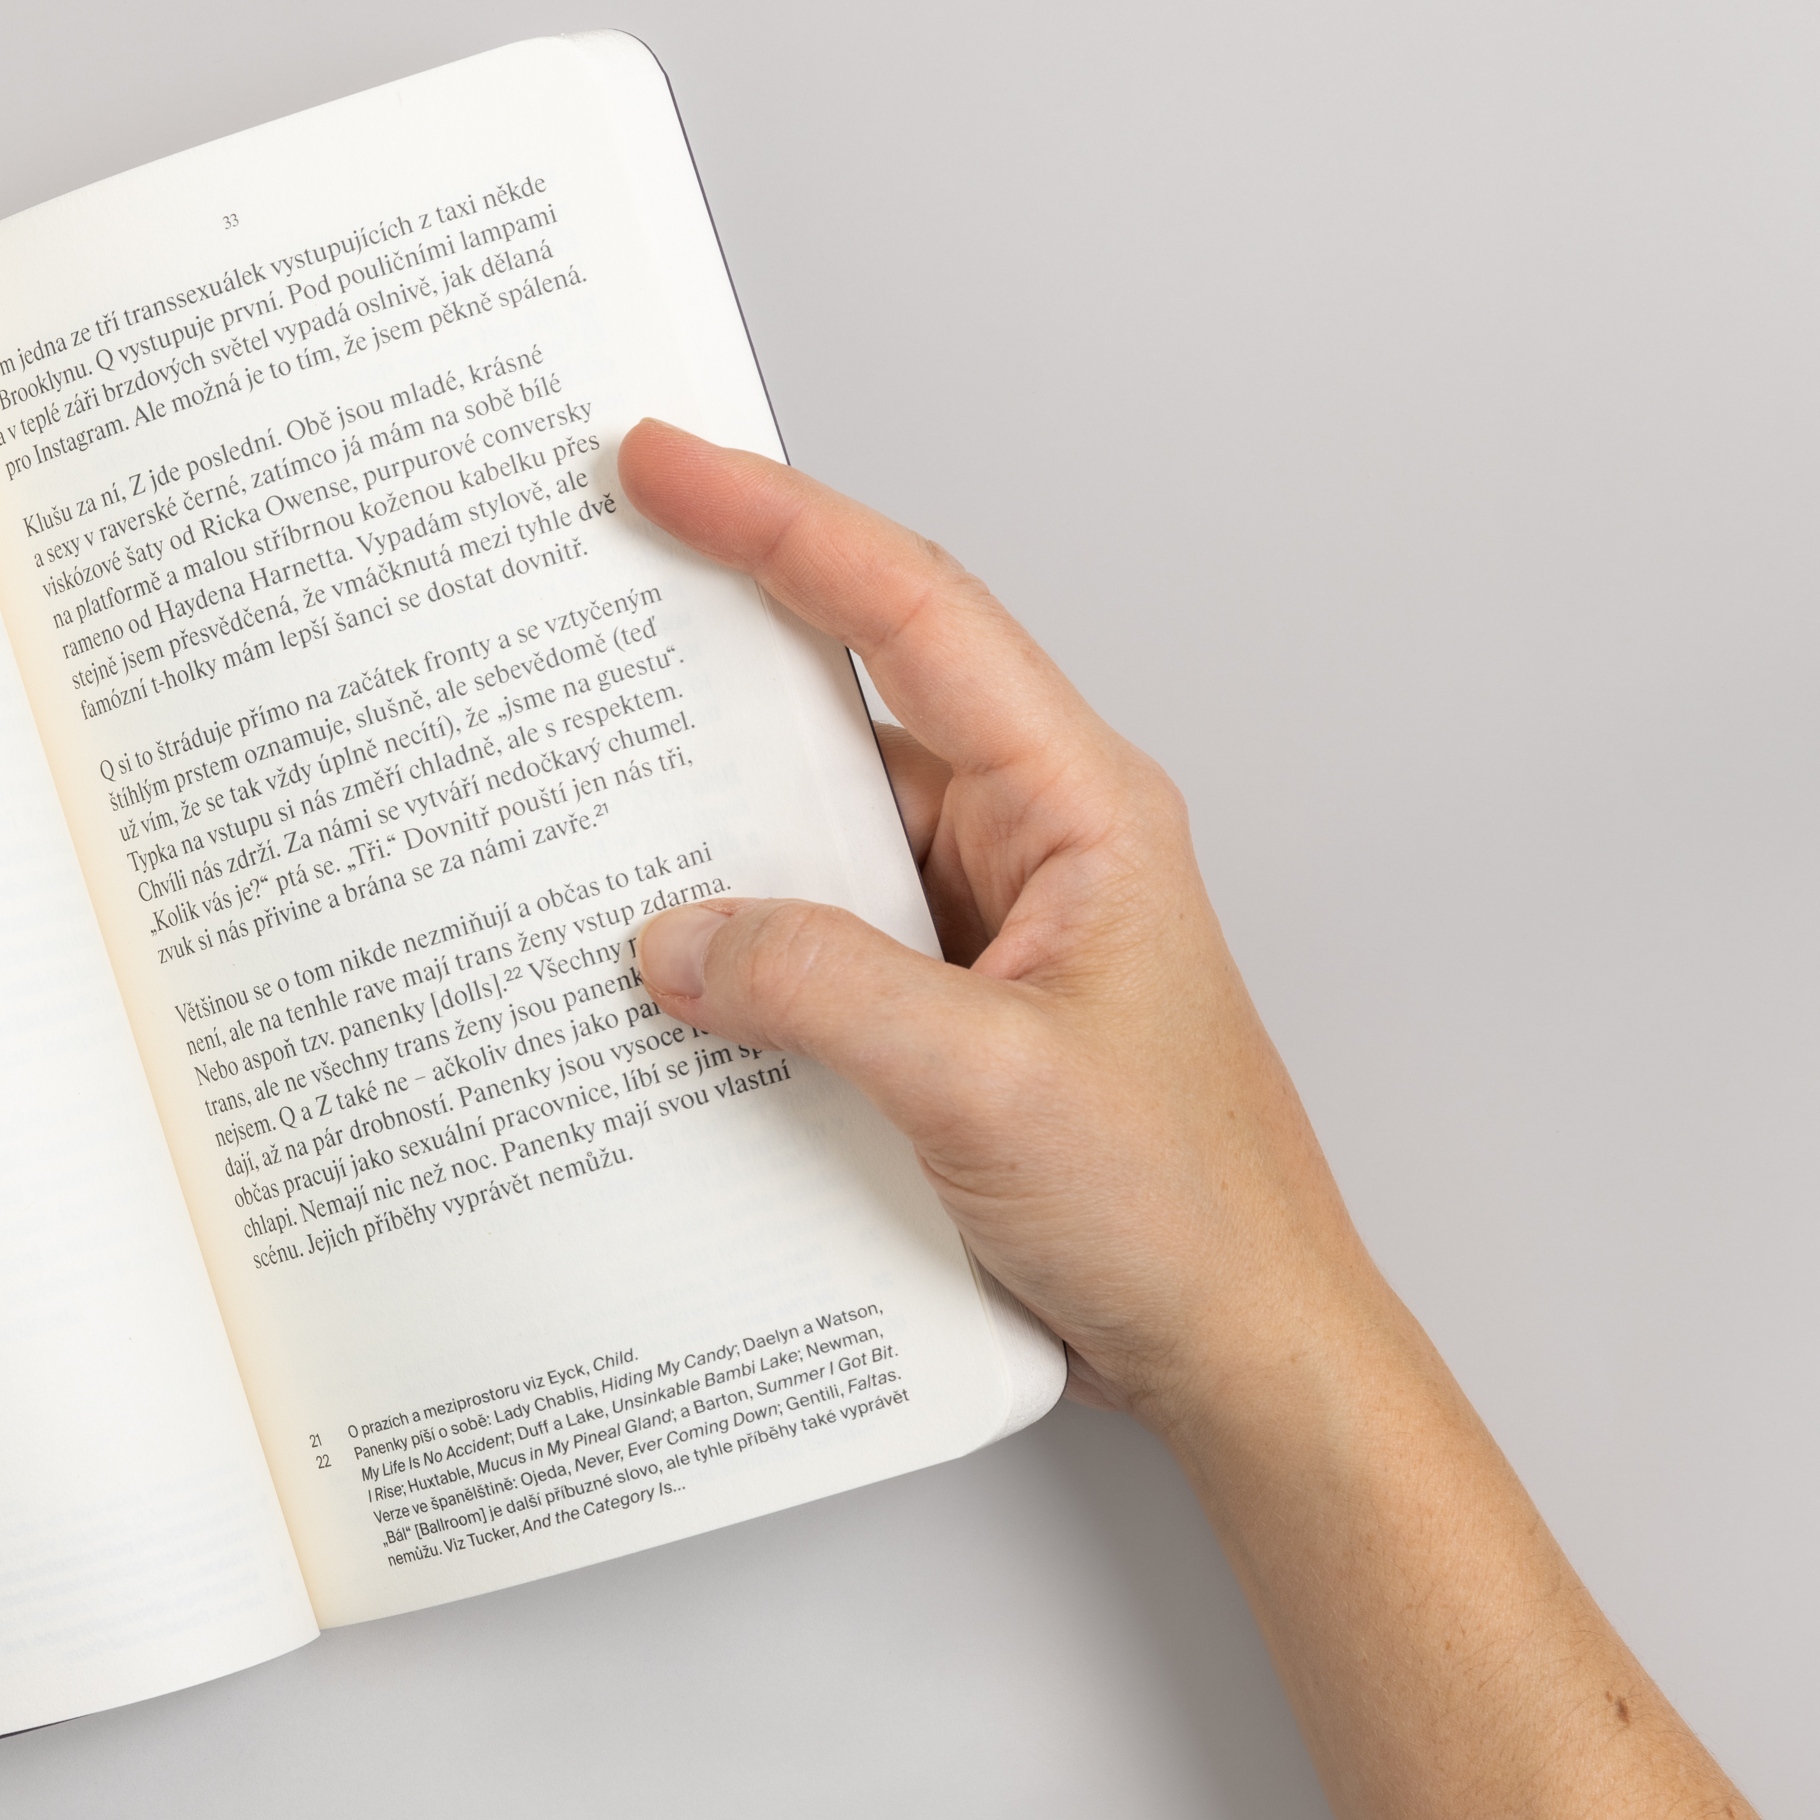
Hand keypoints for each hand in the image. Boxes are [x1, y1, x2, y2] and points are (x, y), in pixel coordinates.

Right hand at [618, 418, 1384, 1440]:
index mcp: (1075, 807)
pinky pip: (809, 941)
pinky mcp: (935, 1016)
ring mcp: (976, 931)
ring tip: (576, 800)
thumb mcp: (986, 1085)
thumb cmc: (1186, 1210)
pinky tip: (650, 967)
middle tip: (580, 592)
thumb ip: (823, 991)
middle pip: (846, 699)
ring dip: (706, 825)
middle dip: (713, 646)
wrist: (1242, 1353)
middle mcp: (1024, 845)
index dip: (781, 523)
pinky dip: (728, 942)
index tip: (663, 466)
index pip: (912, 614)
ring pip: (812, 833)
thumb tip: (677, 936)